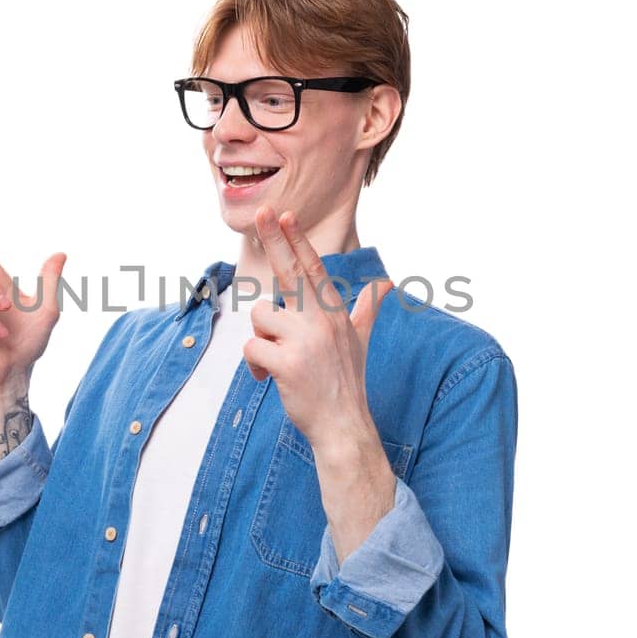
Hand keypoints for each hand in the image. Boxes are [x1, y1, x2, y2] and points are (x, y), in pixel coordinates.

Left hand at [242, 204, 392, 456]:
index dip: (297, 240)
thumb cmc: (346, 384)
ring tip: (278, 361)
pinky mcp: (286, 363)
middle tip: (262, 211)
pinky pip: (252, 348)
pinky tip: (269, 379)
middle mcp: (322, 321)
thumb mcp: (360, 341)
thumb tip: (385, 286)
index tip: (285, 214)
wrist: (344, 427)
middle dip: (274, 238)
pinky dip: (255, 365)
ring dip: (262, 339)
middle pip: (290, 271)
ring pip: (261, 317)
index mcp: (335, 313)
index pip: (313, 268)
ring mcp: (305, 340)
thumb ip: (366, 310)